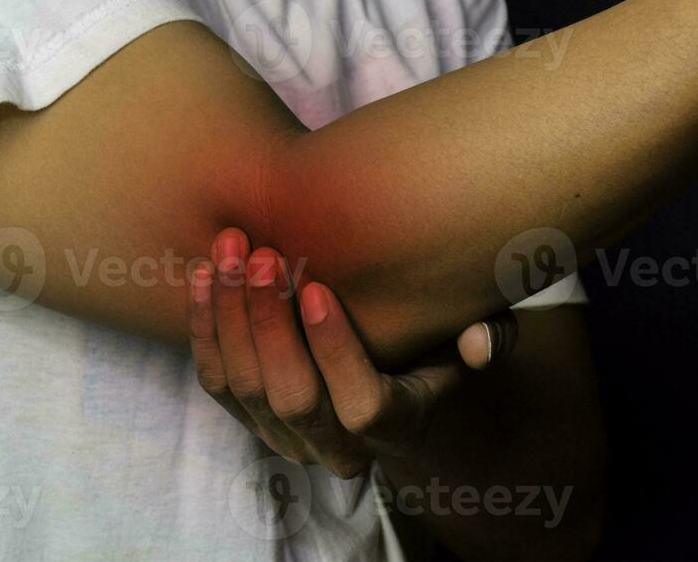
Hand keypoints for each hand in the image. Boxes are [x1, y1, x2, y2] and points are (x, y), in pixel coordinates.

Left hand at [187, 227, 517, 477]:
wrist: (394, 375)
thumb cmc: (438, 343)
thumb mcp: (477, 337)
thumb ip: (491, 337)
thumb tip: (478, 343)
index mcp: (396, 426)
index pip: (361, 404)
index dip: (335, 350)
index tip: (318, 287)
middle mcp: (335, 446)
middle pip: (289, 397)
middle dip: (269, 322)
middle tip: (263, 255)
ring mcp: (285, 437)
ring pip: (244, 388)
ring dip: (231, 317)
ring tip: (231, 252)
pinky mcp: (248, 418)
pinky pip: (216, 381)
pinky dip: (206, 328)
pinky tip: (206, 275)